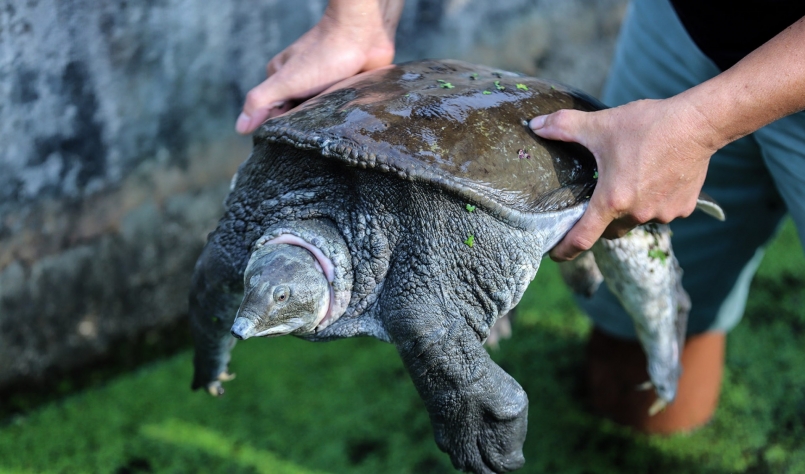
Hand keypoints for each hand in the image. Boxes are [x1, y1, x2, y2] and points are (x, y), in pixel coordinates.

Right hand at [236, 0, 401, 133]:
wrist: (363, 33)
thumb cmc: (323, 55)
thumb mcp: (286, 81)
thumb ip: (261, 101)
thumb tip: (240, 128)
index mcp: (280, 81)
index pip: (272, 115)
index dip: (278, 129)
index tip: (287, 140)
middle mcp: (301, 84)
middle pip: (297, 117)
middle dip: (304, 127)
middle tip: (313, 136)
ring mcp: (324, 87)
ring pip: (320, 115)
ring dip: (324, 124)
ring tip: (332, 132)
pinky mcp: (346, 90)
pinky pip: (341, 111)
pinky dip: (342, 117)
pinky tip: (347, 125)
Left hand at [530, 97, 718, 260]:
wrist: (698, 123)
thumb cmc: (648, 126)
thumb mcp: (600, 125)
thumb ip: (563, 126)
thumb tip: (535, 125)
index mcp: (612, 200)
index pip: (582, 238)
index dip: (565, 249)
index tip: (555, 254)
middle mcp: (637, 214)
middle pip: (609, 230)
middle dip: (599, 222)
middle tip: (593, 203)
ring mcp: (663, 214)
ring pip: (636, 220)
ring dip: (629, 209)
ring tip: (629, 181)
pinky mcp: (683, 208)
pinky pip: (661, 211)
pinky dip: (654, 201)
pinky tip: (655, 178)